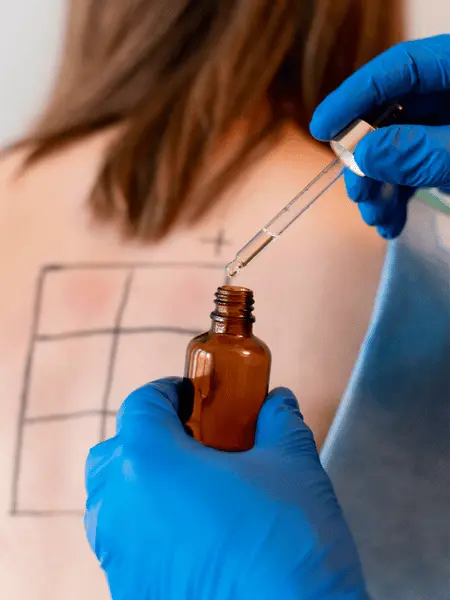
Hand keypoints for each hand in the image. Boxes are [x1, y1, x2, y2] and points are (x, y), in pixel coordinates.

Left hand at [85, 378, 367, 599]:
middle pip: (117, 452)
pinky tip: (196, 535)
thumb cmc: (288, 545)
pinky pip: (126, 543)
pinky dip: (148, 526)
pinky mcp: (127, 592)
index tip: (193, 394)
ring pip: (115, 501)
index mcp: (149, 462)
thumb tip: (276, 402)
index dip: (168, 392)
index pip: (141, 405)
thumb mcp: (293, 466)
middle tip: (195, 441)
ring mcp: (118, 556)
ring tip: (196, 490)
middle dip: (150, 437)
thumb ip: (279, 422)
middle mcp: (119, 507)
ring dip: (145, 483)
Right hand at [310, 34, 449, 238]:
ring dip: (382, 187)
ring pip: (399, 146)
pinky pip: (417, 165)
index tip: (322, 130)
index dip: (354, 99)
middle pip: (392, 114)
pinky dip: (402, 194)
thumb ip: (421, 151)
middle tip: (358, 196)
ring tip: (378, 221)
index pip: (398, 71)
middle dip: (369, 160)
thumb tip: (364, 152)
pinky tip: (393, 222)